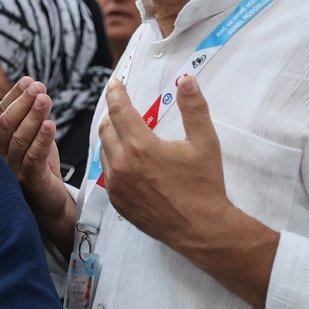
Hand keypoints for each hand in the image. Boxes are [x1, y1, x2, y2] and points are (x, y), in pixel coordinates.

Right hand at [0, 77, 75, 246]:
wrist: (51, 205)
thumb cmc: (42, 169)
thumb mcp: (33, 138)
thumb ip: (31, 117)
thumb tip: (34, 85)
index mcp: (0, 143)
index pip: (2, 114)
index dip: (14, 96)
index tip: (29, 80)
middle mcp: (1, 155)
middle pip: (7, 124)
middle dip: (23, 102)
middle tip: (38, 87)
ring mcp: (13, 170)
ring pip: (19, 139)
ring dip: (32, 116)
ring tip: (45, 99)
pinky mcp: (29, 181)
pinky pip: (33, 158)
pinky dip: (41, 140)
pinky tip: (50, 124)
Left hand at [98, 76, 276, 308]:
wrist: (201, 229)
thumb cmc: (205, 184)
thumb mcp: (205, 142)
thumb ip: (194, 108)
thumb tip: (186, 79)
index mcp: (140, 146)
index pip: (119, 110)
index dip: (116, 93)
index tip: (115, 83)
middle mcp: (121, 164)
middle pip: (106, 128)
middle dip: (113, 114)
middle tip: (122, 107)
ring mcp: (116, 184)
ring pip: (104, 151)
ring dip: (112, 138)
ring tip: (125, 132)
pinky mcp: (116, 200)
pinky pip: (107, 173)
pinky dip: (113, 160)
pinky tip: (127, 159)